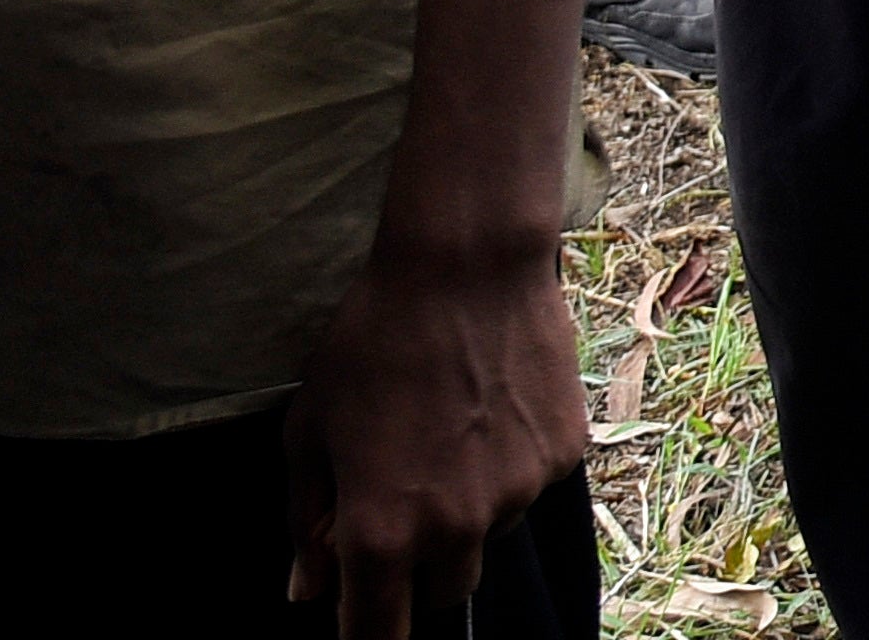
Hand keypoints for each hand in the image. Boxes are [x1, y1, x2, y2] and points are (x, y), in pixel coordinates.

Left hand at [288, 227, 585, 637]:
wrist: (466, 265)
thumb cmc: (372, 340)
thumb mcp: (312, 428)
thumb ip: (307, 519)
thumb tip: (308, 591)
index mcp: (383, 532)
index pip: (378, 631)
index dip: (366, 633)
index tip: (362, 618)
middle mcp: (455, 528)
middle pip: (442, 594)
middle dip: (418, 570)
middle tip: (403, 503)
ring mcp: (517, 495)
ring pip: (488, 537)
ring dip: (466, 515)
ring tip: (449, 437)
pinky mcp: (561, 457)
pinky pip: (529, 489)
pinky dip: (508, 469)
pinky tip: (490, 410)